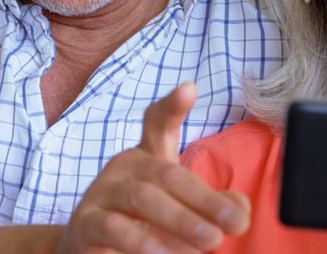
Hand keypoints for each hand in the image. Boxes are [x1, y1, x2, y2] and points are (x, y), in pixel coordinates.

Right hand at [57, 83, 249, 253]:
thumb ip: (212, 205)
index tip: (189, 89)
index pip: (158, 124)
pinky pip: (115, 228)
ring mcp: (102, 192)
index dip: (173, 106)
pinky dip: (144, 241)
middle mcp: (124, 167)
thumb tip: (240, 209)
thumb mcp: (180, 209)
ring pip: (143, 199)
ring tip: (210, 241)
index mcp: (147, 156)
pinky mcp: (86, 223)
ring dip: (181, 221)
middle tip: (235, 224)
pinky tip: (166, 253)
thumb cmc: (141, 224)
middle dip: (205, 199)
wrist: (90, 250)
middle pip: (166, 174)